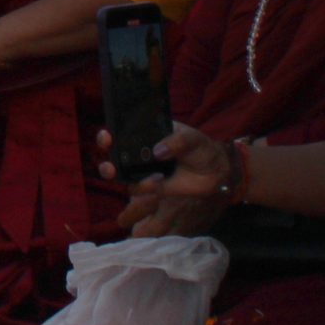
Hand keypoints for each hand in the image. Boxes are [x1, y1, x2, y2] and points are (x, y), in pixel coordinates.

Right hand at [101, 122, 228, 235]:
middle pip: (113, 158)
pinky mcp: (153, 189)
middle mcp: (139, 154)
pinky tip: (159, 183)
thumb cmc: (201, 148)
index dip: (109, 136)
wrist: (217, 171)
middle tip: (112, 168)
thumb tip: (158, 150)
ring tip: (150, 179)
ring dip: (131, 180)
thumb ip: (177, 141)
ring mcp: (144, 172)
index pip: (119, 133)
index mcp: (145, 134)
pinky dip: (146, 189)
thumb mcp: (192, 138)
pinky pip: (141, 191)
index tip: (108, 138)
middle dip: (107, 164)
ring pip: (123, 178)